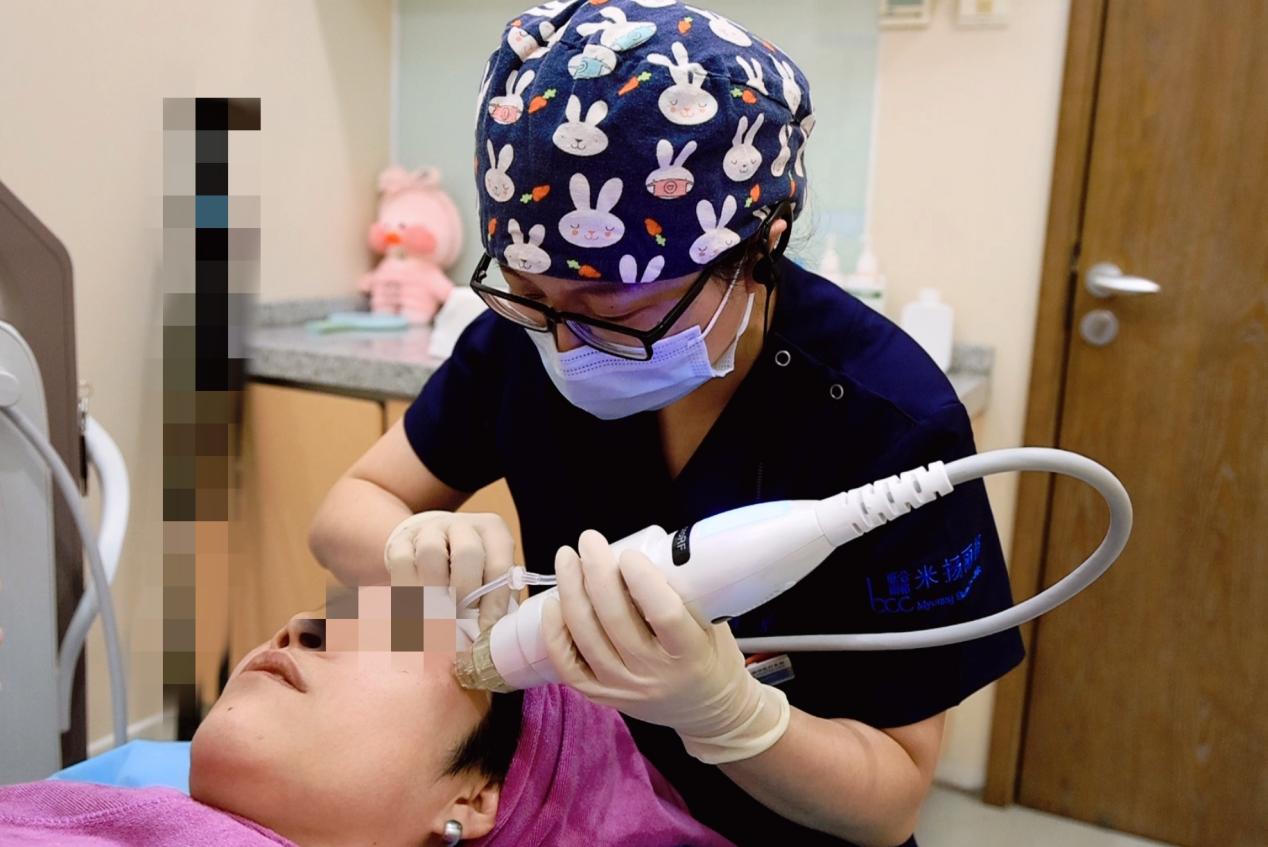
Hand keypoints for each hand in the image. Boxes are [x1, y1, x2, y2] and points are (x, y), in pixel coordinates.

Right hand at [384, 511, 514, 631]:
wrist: (433, 550)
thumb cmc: (470, 574)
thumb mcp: (489, 582)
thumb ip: (494, 603)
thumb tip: (489, 636)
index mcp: (493, 531)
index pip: (499, 565)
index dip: (494, 602)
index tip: (486, 631)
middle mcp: (463, 525)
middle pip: (467, 554)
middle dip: (464, 595)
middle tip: (460, 623)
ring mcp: (430, 529)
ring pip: (431, 554)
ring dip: (434, 594)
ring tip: (437, 620)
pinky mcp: (401, 540)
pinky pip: (402, 563)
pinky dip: (408, 591)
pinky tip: (415, 610)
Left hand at [541, 529, 790, 763]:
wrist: (709, 712)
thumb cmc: (714, 658)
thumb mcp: (714, 625)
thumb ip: (685, 593)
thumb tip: (647, 548)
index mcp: (690, 654)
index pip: (663, 613)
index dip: (642, 580)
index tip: (628, 553)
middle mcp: (654, 674)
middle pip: (616, 620)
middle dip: (597, 573)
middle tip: (589, 541)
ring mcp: (624, 688)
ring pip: (587, 638)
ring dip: (571, 593)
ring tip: (566, 560)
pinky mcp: (603, 697)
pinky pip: (569, 666)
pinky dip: (555, 634)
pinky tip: (552, 604)